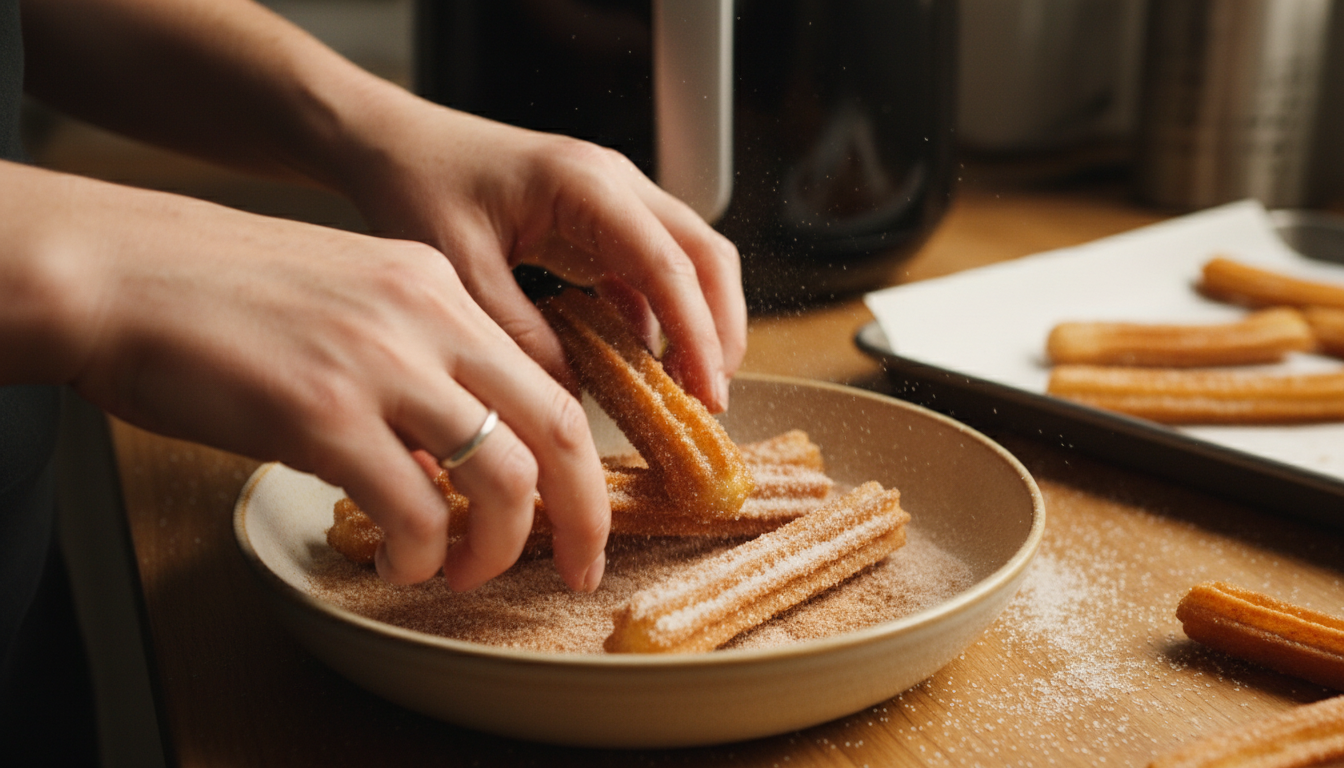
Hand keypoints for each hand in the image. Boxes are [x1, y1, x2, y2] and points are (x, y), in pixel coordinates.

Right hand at [0, 161, 608, 590]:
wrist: (120, 272)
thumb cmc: (222, 296)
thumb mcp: (350, 300)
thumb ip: (415, 358)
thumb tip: (450, 447)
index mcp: (436, 286)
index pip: (548, 378)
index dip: (576, 456)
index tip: (574, 504)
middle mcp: (426, 316)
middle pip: (557, 427)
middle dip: (585, 511)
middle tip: (580, 562)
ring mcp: (378, 363)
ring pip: (502, 475)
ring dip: (499, 544)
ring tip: (464, 572)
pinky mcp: (322, 414)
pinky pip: (414, 510)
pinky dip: (421, 555)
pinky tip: (395, 564)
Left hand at [331, 102, 746, 411]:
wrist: (394, 146)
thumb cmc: (419, 188)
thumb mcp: (459, 269)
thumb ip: (517, 332)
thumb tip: (570, 397)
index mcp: (586, 184)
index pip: (668, 263)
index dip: (696, 333)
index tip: (706, 392)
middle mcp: (615, 184)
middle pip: (705, 255)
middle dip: (720, 328)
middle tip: (711, 398)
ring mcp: (614, 201)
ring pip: (689, 262)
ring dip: (698, 324)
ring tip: (689, 391)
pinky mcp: (600, 223)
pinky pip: (650, 273)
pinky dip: (659, 320)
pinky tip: (642, 365)